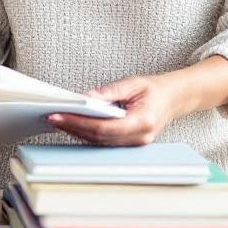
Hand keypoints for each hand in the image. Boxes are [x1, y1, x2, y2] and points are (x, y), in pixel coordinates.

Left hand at [47, 72, 185, 146]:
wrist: (174, 98)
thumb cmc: (156, 90)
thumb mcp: (133, 83)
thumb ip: (110, 91)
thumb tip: (87, 97)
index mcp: (142, 121)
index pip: (104, 127)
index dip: (79, 123)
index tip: (60, 115)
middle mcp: (139, 137)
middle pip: (98, 137)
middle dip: (73, 128)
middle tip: (53, 117)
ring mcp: (135, 144)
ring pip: (100, 142)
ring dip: (77, 133)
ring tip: (58, 121)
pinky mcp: (129, 144)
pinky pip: (104, 141)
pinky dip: (87, 134)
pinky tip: (73, 126)